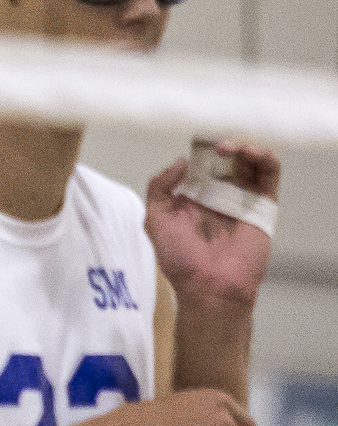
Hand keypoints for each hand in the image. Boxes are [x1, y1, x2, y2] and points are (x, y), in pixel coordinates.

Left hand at [145, 146, 278, 308]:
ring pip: (250, 160)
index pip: (202, 164)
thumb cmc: (181, 260)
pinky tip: (248, 152)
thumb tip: (181, 161)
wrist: (210, 286)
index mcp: (196, 199)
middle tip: (213, 142)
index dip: (201, 150)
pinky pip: (269, 172)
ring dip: (242, 145)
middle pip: (228, 158)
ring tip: (226, 148)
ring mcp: (243, 198)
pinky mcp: (264, 204)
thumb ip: (158, 188)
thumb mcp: (156, 221)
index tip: (198, 140)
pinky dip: (263, 156)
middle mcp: (221, 196)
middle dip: (222, 144)